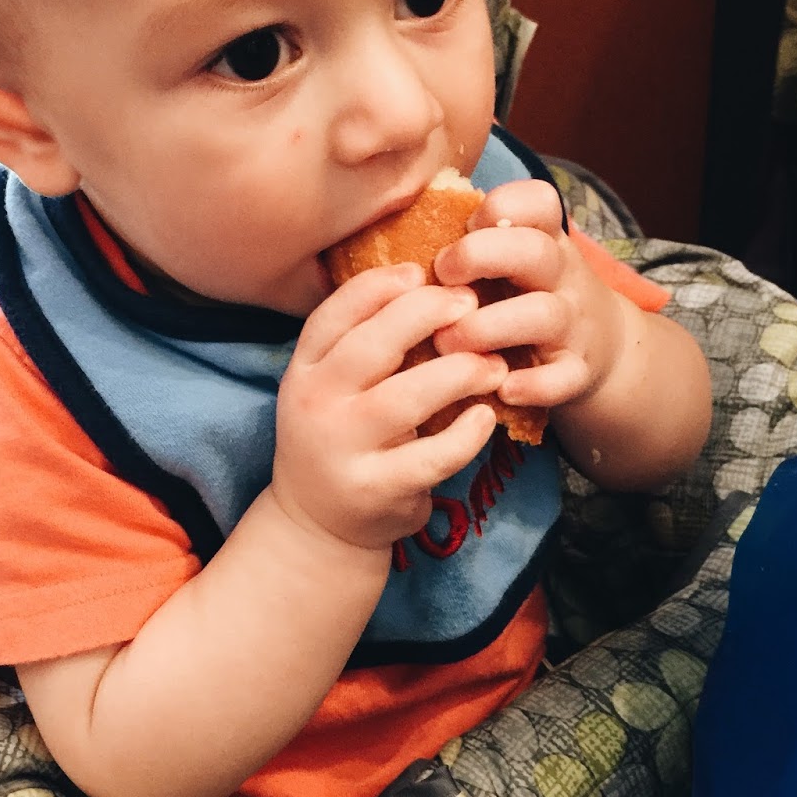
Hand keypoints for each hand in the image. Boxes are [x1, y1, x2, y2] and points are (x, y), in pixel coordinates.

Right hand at [273, 264, 506, 548]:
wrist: (318, 524)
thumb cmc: (340, 436)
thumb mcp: (331, 386)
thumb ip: (362, 341)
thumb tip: (425, 281)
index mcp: (303, 371)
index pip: (335, 313)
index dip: (379, 286)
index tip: (421, 272)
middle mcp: (315, 406)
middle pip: (372, 345)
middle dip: (426, 315)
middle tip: (470, 305)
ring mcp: (343, 450)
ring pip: (406, 398)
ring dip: (459, 372)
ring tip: (493, 364)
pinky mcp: (377, 489)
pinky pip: (432, 456)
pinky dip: (467, 434)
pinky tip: (486, 415)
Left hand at [429, 180, 625, 410]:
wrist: (600, 348)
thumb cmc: (526, 296)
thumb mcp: (513, 261)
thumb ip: (473, 243)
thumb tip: (402, 227)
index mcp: (543, 239)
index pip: (538, 201)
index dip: (499, 206)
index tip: (464, 226)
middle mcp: (561, 275)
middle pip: (533, 251)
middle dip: (479, 256)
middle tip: (441, 276)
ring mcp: (573, 323)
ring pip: (540, 314)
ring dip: (486, 328)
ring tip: (446, 342)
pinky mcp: (576, 370)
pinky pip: (561, 377)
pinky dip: (533, 385)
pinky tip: (500, 388)